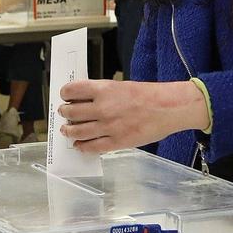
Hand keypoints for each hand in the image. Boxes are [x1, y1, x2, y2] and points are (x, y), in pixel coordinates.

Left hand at [58, 77, 208, 153]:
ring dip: (69, 131)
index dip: (65, 93)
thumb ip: (102, 93)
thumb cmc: (149, 96)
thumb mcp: (121, 86)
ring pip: (77, 131)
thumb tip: (85, 100)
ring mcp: (108, 127)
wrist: (168, 108)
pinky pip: (92, 147)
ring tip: (67, 131)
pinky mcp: (116, 142)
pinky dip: (82, 147)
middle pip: (71, 112)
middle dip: (65, 112)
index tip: (64, 95)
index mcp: (104, 90)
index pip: (72, 90)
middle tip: (64, 113)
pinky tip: (79, 146)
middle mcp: (102, 108)